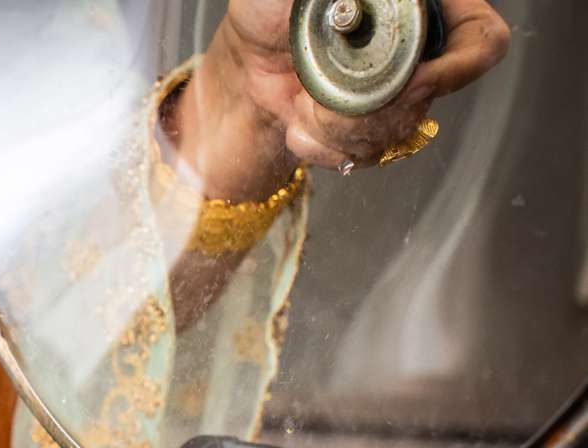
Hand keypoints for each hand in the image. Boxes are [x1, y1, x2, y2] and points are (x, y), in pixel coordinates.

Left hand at [169, 0, 509, 197]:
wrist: (247, 54)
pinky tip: (299, 123)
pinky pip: (365, 153)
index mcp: (420, 8)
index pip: (480, 39)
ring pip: (396, 130)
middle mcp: (417, 49)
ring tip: (303, 101)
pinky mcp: (368, 125)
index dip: (458, 69)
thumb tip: (362, 5)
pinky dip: (324, 146)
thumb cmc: (272, 6)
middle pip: (430, 97)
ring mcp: (395, 90)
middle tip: (320, 96)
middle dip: (371, 109)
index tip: (412, 83)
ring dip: (340, 128)